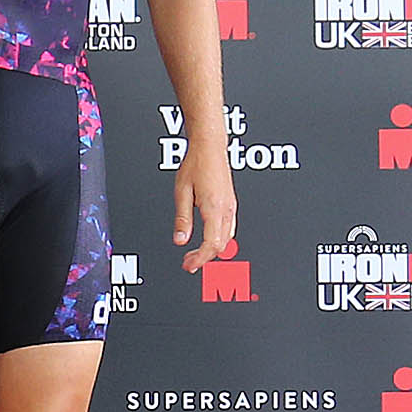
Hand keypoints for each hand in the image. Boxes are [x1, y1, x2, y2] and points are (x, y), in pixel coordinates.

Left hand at [172, 140, 236, 273]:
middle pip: (220, 245)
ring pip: (227, 239)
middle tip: (188, 261)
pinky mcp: (231, 203)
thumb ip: (182, 219)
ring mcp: (231, 207)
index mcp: (214, 208)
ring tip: (195, 252)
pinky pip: (229, 228)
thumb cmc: (196, 164)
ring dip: (212, 249)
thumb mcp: (182, 192)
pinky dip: (218, 239)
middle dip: (205, 257)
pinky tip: (206, 238)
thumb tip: (180, 240)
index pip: (211, 244)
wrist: (210, 146)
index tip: (188, 265)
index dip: (200, 259)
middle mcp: (227, 209)